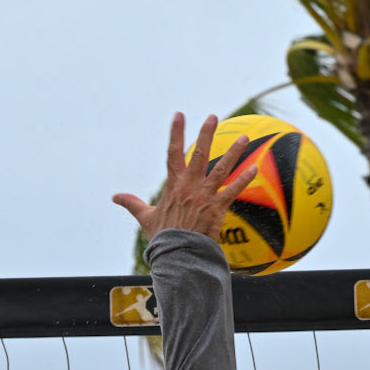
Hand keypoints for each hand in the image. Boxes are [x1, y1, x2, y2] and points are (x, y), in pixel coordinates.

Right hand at [112, 113, 255, 245]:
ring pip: (221, 169)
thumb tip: (115, 197)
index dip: (176, 133)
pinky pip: (233, 190)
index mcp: (173, 185)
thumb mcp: (145, 217)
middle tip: (213, 117)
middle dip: (206, 134)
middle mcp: (190, 186)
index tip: (179, 115)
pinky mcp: (217, 208)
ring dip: (234, 152)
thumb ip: (133, 203)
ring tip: (244, 138)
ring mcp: (204, 196)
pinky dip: (244, 179)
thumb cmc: (163, 237)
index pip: (173, 153)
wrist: (177, 254)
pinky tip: (254, 167)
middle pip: (199, 154)